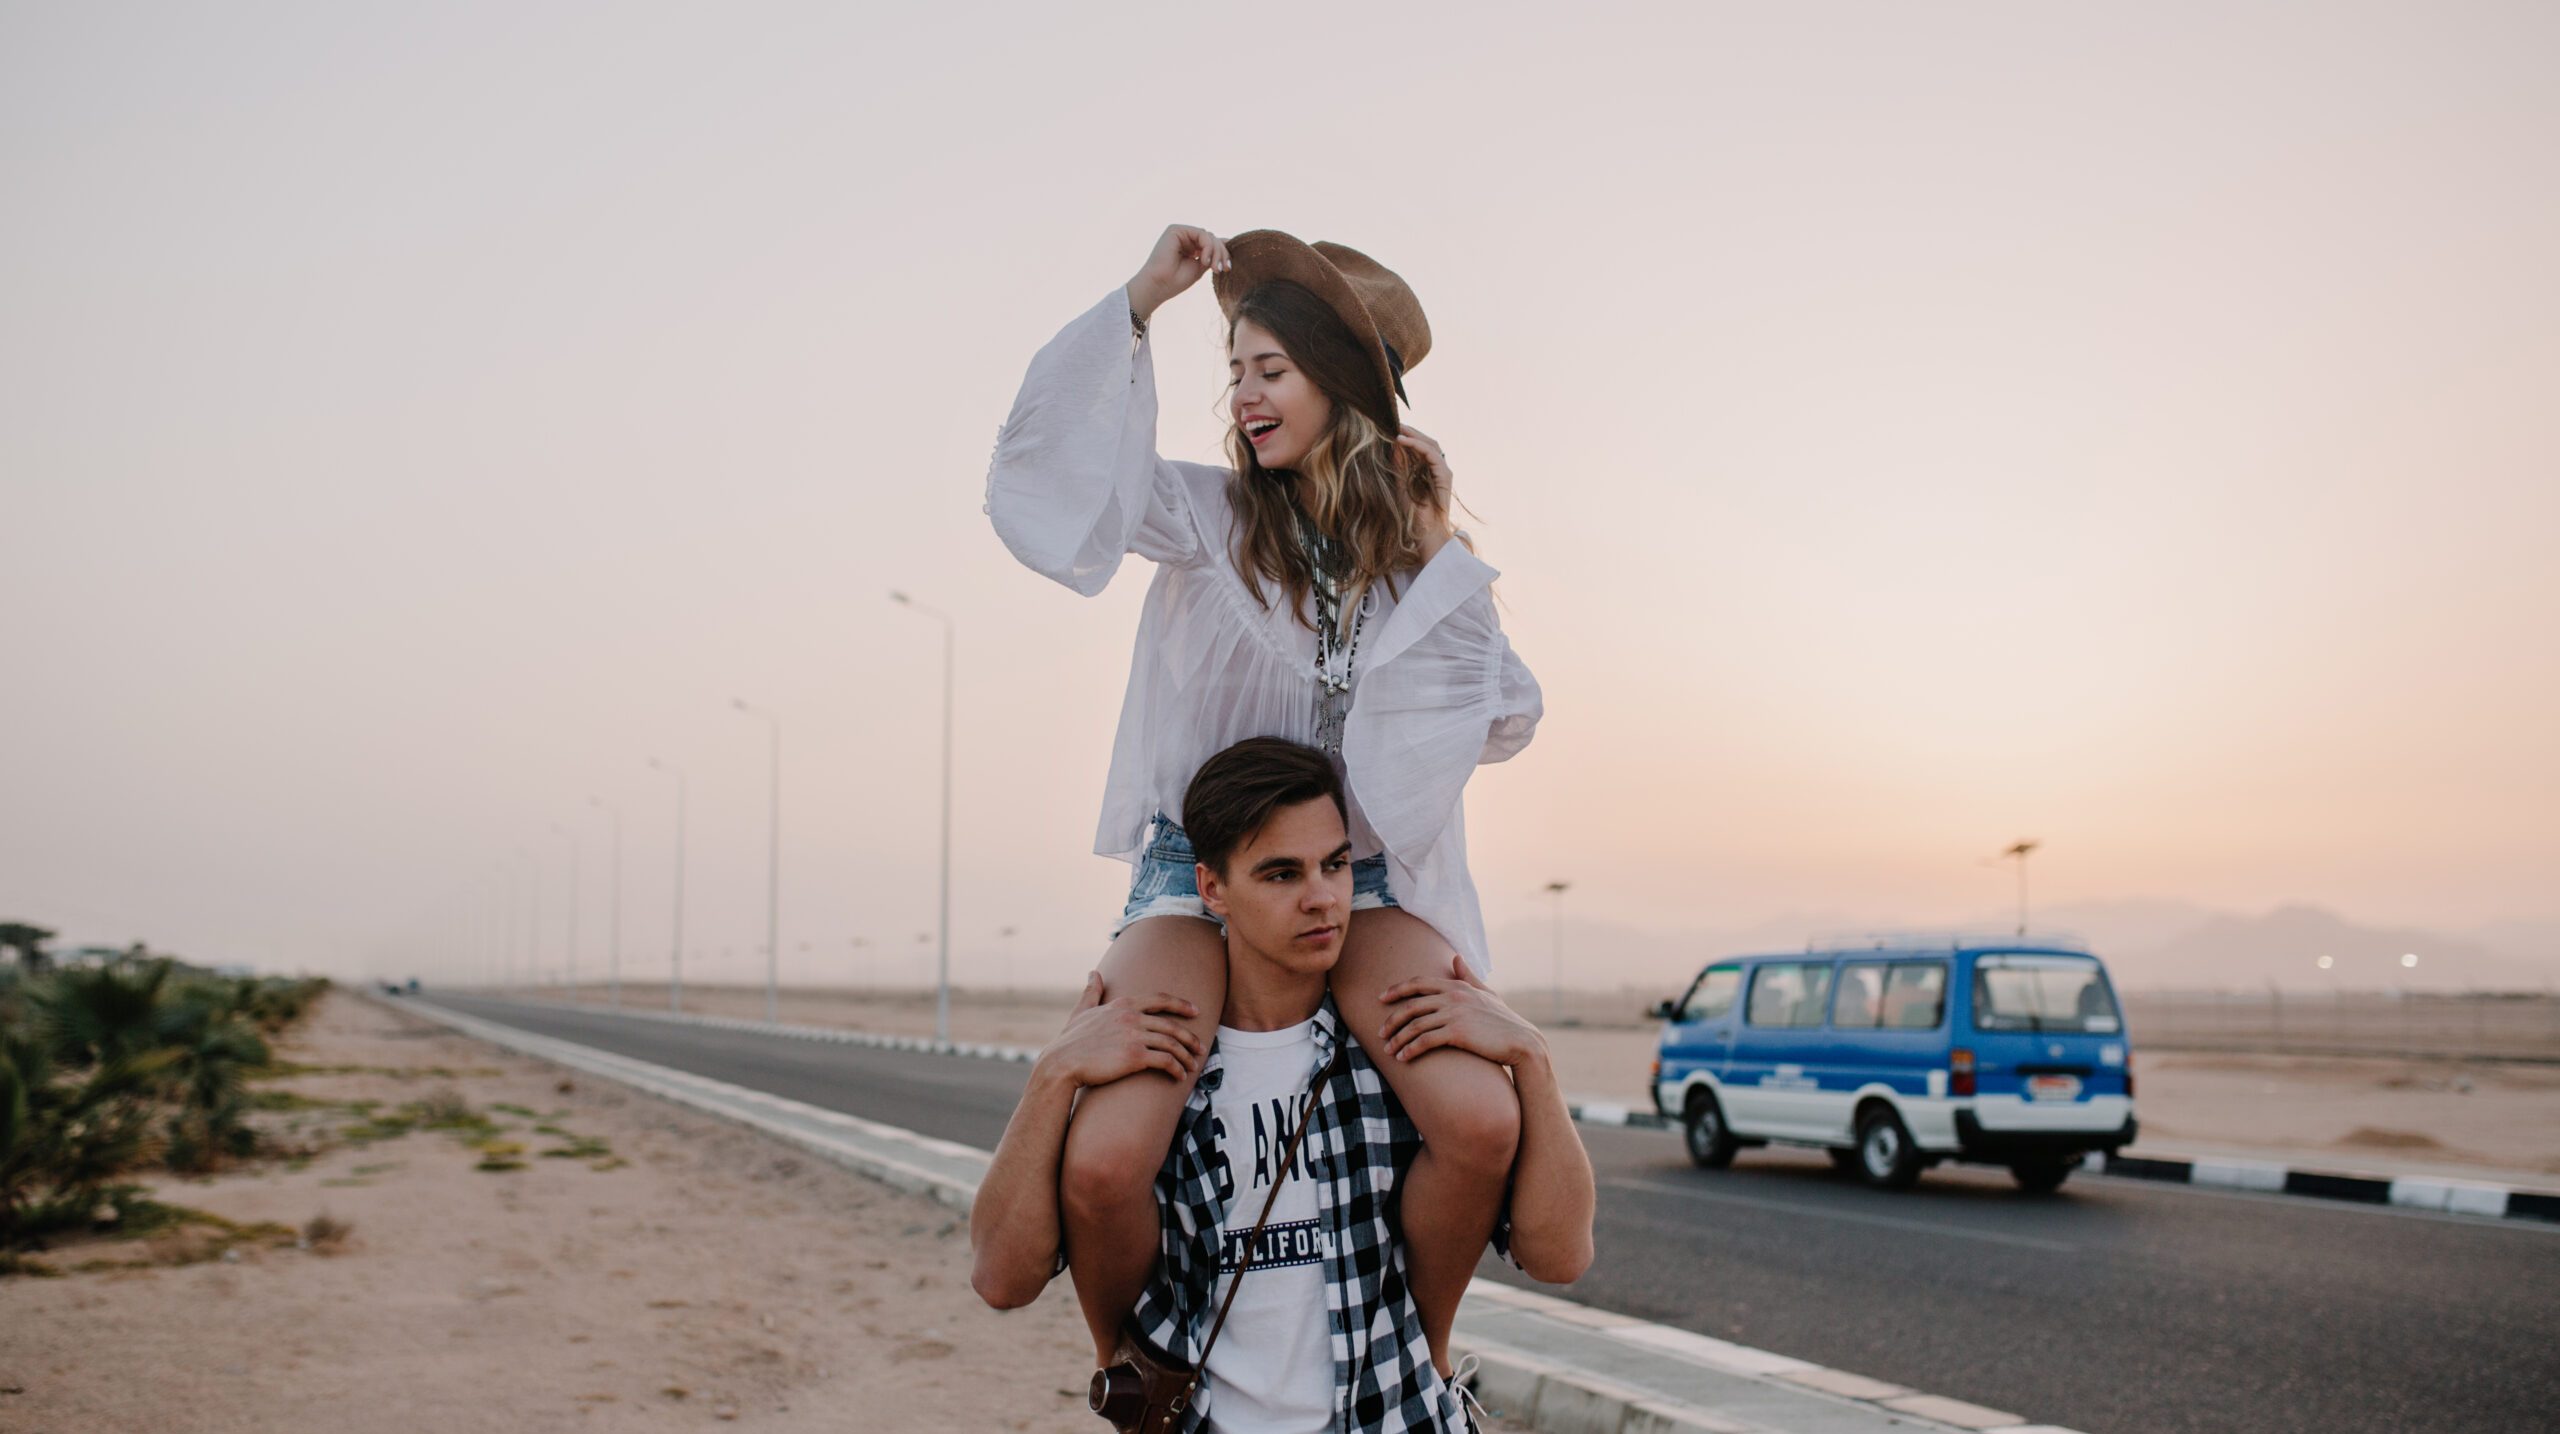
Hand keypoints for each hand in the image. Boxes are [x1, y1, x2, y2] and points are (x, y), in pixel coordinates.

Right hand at [1039, 972, 1205, 1087]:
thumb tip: (1092, 973)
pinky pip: (1166, 1061)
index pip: (1160, 999)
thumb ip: (1091, 992)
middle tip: (1200, 1046)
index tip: (1195, 1010)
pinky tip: (1180, 1076)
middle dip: (1189, 1037)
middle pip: (1171, 1025)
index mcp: (1122, 1004)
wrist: (1061, 1064)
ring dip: (1186, 1056)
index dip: (1181, 1004)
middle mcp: (1131, 1017)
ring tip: (1192, 1066)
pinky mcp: (1135, 1057)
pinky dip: (1177, 1068)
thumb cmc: (1070, 1041)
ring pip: (1172, 1044)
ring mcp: (1134, 1036)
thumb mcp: (1081, 1011)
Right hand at [1126, 225, 1231, 321]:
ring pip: (1209, 236)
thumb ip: (1212, 254)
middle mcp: (1184, 237)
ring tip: (1213, 268)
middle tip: (1222, 270)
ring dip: (1216, 252)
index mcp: (1190, 246)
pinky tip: (1204, 261)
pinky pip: (1201, 234)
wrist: (1158, 285)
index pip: (1212, 244)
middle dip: (1222, 254)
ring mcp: (1180, 232)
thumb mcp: (1201, 267)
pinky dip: (1207, 247)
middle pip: (1212, 239)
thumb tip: (1229, 241)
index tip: (1228, 268)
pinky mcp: (1176, 230)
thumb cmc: (1176, 281)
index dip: (1223, 253)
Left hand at [1379, 955, 1545, 1066]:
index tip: (1381, 998)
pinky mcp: (1457, 1032)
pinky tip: (1403, 1058)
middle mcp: (1454, 996)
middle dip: (1392, 1019)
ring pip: (1415, 1025)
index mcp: (1457, 986)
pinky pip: (1425, 1041)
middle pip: (1411, 1005)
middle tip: (1381, 1032)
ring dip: (1398, 1038)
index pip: (1419, 982)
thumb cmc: (1504, 1020)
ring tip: (1388, 1050)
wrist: (1522, 1042)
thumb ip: (1469, 976)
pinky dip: (1410, 1050)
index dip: (1397, 989)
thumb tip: (1456, 958)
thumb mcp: (1487, 994)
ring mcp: (1455, 1013)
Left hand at [1394, 426, 1454, 535]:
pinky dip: (1417, 445)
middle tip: (1394, 422)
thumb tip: (1394, 446)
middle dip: (1411, 431)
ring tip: (1397, 429)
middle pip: (1428, 442)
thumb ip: (1399, 466)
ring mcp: (1444, 471)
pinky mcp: (1445, 475)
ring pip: (1431, 444)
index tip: (1392, 428)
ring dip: (1413, 435)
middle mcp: (1439, 469)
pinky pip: (1432, 454)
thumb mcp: (1401, 484)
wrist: (1425, 532)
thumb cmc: (1413, 514)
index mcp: (1430, 470)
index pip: (1421, 447)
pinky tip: (1402, 441)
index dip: (1409, 436)